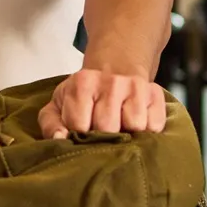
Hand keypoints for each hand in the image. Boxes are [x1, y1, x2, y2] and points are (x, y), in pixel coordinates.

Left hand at [38, 68, 168, 138]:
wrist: (115, 68)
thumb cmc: (83, 95)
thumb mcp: (59, 105)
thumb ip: (50, 124)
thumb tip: (60, 138)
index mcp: (82, 83)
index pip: (79, 126)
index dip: (79, 137)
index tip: (81, 134)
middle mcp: (111, 81)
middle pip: (108, 128)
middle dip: (103, 138)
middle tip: (101, 134)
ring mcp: (136, 86)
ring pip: (135, 126)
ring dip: (127, 135)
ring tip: (119, 129)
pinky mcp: (156, 94)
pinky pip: (155, 125)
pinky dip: (147, 132)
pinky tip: (137, 127)